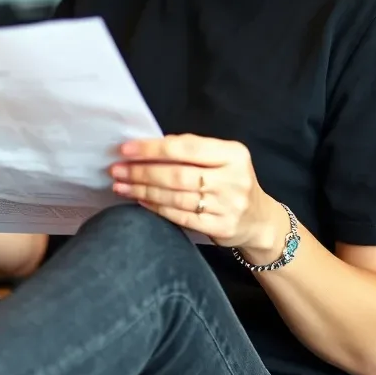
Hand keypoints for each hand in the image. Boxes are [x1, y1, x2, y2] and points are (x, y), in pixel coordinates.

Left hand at [110, 133, 282, 252]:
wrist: (259, 219)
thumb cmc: (231, 182)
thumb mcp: (222, 159)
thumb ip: (192, 152)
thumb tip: (147, 148)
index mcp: (234, 153)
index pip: (186, 148)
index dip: (152, 149)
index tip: (126, 150)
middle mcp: (234, 179)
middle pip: (177, 174)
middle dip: (142, 172)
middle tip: (116, 170)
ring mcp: (228, 205)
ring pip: (176, 197)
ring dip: (143, 191)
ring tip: (121, 185)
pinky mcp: (220, 227)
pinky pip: (180, 216)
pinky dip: (156, 208)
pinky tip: (140, 201)